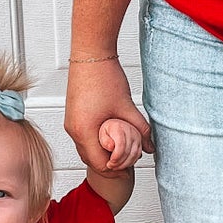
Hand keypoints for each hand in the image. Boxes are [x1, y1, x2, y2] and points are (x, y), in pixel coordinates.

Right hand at [66, 58, 150, 172]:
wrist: (90, 54)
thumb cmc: (105, 77)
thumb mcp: (127, 107)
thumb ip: (141, 130)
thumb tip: (151, 146)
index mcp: (84, 132)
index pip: (100, 164)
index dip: (117, 168)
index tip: (131, 166)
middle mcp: (73, 130)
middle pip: (91, 159)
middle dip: (110, 162)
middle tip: (129, 160)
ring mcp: (71, 123)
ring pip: (86, 149)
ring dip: (103, 152)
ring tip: (122, 148)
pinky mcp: (73, 116)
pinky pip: (84, 137)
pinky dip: (97, 141)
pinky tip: (112, 135)